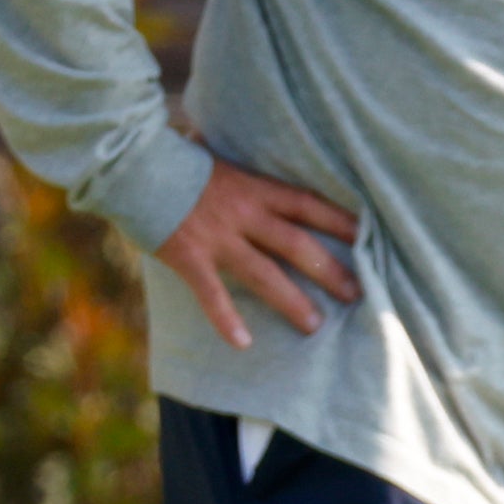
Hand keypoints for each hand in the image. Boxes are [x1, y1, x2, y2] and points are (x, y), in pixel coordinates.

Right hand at [156, 155, 362, 349]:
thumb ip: (250, 177)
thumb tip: (272, 173)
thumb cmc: (180, 161)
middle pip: (297, 245)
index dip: (341, 222)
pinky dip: (225, 319)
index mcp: (255, 188)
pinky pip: (212, 293)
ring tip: (315, 325)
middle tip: (358, 294)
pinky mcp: (189, 256)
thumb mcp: (225, 162)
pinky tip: (242, 343)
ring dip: (292, 301)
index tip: (370, 238)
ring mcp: (217, 237)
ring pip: (264, 273)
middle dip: (329, 271)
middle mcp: (243, 213)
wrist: (133, 164)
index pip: (308, 205)